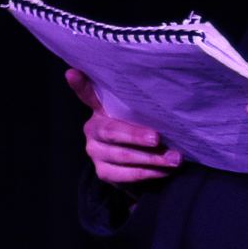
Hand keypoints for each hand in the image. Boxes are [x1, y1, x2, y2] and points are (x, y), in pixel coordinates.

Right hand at [68, 68, 182, 186]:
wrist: (133, 163)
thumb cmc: (138, 129)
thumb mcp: (138, 114)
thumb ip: (140, 107)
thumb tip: (164, 94)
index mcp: (99, 110)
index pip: (88, 95)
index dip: (80, 85)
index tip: (72, 73)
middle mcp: (92, 130)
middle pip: (111, 132)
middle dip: (136, 136)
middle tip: (157, 138)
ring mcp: (95, 152)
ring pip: (123, 156)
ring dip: (152, 159)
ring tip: (174, 158)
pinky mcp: (103, 172)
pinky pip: (126, 175)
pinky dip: (148, 173)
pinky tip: (164, 171)